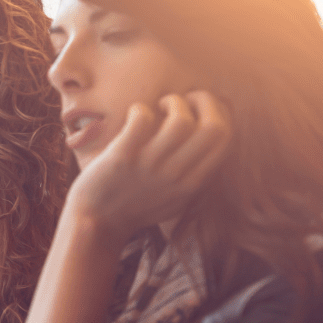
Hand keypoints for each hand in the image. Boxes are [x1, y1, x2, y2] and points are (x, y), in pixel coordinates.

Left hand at [66, 91, 230, 239]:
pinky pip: (142, 120)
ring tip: (158, 107)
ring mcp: (150, 166)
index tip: (199, 108)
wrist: (96, 222)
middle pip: (215, 127)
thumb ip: (195, 172)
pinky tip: (134, 115)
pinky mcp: (123, 158)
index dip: (220, 111)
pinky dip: (140, 109)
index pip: (226, 138)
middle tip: (182, 102)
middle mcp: (177, 175)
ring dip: (172, 102)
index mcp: (193, 182)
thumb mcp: (176, 196)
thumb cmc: (136, 204)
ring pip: (181, 121)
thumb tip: (212, 135)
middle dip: (203, 100)